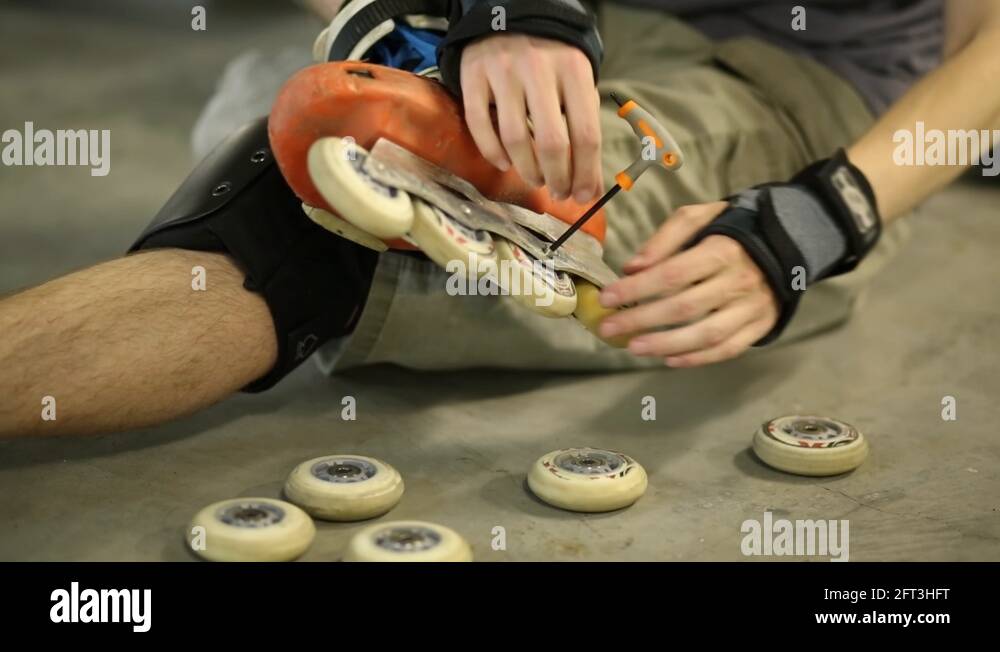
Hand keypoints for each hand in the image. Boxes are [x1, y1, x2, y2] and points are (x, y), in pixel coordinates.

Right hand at [460, 34, 601, 202]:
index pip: (586, 134)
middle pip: (551, 143)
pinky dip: (492, 153)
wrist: (510, 16)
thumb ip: (583, 125)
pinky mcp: (473, 76)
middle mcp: (538, 69)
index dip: (586, 173)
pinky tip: (505, 164)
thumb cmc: (550, 60)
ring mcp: (502, 72)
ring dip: (527, 171)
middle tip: (558, 192)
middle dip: (558, 178)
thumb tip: (589, 184)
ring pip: (514, 139)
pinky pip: (480, 126)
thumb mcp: (576, 81)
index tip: (583, 195)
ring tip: (535, 178)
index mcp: (573, 70)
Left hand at [597, 202, 780, 366]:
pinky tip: (669, 360)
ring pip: (705, 334)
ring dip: (665, 344)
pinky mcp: (760, 326)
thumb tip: (633, 267)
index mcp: (722, 250)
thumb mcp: (700, 217)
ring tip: (633, 347)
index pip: (672, 274)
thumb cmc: (732, 228)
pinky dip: (698, 358)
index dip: (637, 289)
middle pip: (683, 307)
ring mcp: (752, 307)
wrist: (788, 240)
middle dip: (640, 320)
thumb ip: (666, 237)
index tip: (607, 298)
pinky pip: (728, 349)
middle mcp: (739, 281)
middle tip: (608, 328)